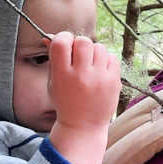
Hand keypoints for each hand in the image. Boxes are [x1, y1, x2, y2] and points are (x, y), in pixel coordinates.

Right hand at [47, 33, 120, 163]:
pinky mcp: (114, 81)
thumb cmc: (66, 102)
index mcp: (62, 75)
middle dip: (80, 44)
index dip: (63, 37)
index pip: (61, 42)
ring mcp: (99, 78)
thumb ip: (53, 59)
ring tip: (91, 65)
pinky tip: (100, 71)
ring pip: (99, 47)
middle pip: (83, 41)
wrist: (84, 126)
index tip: (65, 43)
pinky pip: (112, 57)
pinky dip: (106, 60)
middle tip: (79, 55)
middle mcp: (81, 76)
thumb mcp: (53, 82)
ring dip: (94, 52)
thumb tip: (48, 37)